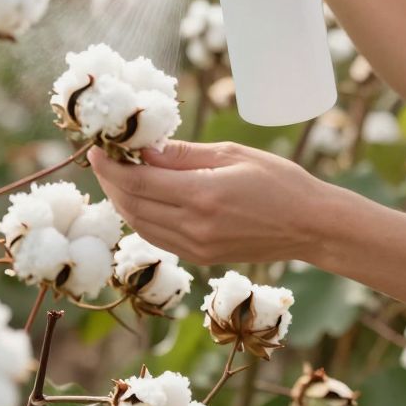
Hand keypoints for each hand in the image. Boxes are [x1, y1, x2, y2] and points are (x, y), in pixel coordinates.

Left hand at [87, 140, 327, 265]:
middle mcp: (193, 227)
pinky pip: (158, 237)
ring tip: (118, 175)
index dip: (109, 166)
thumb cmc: (279, 180)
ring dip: (122, 200)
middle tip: (103, 158)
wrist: (309, 225)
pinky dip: (142, 217)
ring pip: (140, 225)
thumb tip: (145, 148)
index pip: (137, 182)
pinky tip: (143, 198)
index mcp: (201, 195)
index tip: (96, 147)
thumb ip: (184, 155)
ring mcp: (196, 247)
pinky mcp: (201, 257)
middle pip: (131, 206)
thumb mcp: (232, 154)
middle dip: (110, 181)